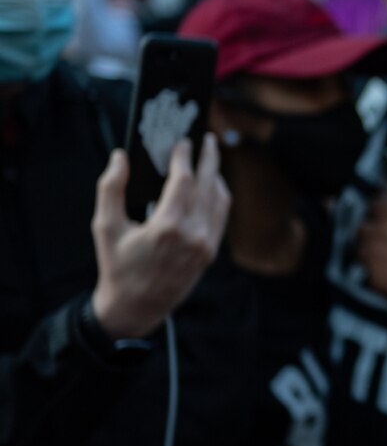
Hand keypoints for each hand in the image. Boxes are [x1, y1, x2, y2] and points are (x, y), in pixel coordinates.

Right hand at [90, 135, 230, 338]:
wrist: (136, 306)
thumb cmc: (117, 265)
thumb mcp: (105, 227)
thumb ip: (110, 188)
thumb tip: (121, 156)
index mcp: (167, 227)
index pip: (184, 180)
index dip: (184, 157)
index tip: (182, 141)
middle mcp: (193, 235)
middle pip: (209, 185)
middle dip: (209, 158)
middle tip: (207, 138)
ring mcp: (206, 244)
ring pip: (220, 199)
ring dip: (217, 175)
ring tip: (211, 158)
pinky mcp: (211, 252)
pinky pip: (221, 216)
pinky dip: (219, 196)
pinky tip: (212, 184)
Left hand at [358, 193, 386, 306]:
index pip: (374, 206)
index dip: (380, 210)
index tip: (385, 214)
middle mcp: (377, 235)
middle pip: (363, 229)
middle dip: (371, 231)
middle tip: (384, 238)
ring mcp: (374, 259)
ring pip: (362, 253)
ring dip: (370, 252)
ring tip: (384, 256)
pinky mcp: (376, 281)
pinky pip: (370, 276)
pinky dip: (378, 274)